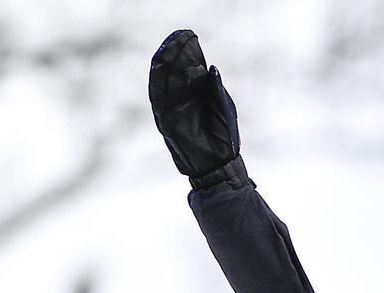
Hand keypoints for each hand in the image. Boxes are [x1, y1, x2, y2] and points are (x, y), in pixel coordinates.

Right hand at [149, 29, 240, 183]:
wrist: (221, 166)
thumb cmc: (224, 138)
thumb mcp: (223, 108)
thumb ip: (215, 89)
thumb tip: (210, 68)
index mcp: (196, 95)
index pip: (187, 68)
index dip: (187, 52)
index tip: (188, 35)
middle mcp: (181, 100)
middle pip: (174, 72)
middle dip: (175, 52)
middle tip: (179, 35)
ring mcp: (172, 111)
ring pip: (164, 82)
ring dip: (165, 63)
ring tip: (168, 45)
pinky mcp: (167, 123)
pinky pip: (159, 100)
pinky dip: (159, 83)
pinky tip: (160, 67)